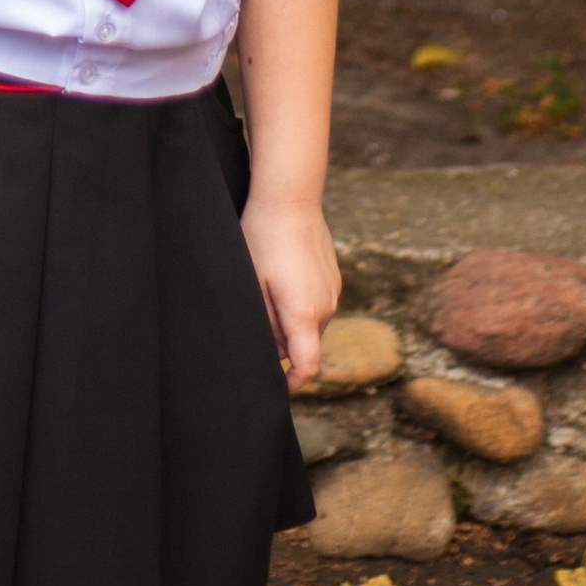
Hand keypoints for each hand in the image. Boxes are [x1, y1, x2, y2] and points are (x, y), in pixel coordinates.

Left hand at [241, 197, 341, 393]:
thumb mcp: (252, 285)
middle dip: (284, 349)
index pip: (307, 367)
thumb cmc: (262, 239)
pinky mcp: (332, 278)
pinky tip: (278, 282)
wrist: (290, 198)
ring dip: (290, 325)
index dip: (292, 385)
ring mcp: (332, 291)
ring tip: (264, 298)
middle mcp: (326, 307)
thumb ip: (263, 325)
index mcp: (305, 314)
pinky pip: (317, 305)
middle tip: (255, 331)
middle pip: (307, 347)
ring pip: (311, 326)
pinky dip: (299, 307)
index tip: (275, 387)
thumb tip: (270, 353)